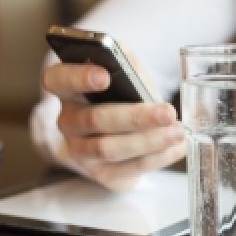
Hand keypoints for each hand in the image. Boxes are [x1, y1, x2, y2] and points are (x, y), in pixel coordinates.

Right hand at [42, 62, 184, 190]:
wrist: (127, 132)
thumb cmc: (125, 94)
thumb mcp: (125, 71)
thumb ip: (125, 62)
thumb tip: (131, 67)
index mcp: (67, 88)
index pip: (57, 79)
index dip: (78, 77)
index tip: (104, 76)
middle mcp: (68, 121)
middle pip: (94, 119)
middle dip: (135, 117)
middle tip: (167, 112)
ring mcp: (81, 150)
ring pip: (110, 148)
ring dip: (148, 142)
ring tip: (177, 132)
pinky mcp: (101, 173)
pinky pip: (128, 168)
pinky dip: (157, 158)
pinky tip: (176, 148)